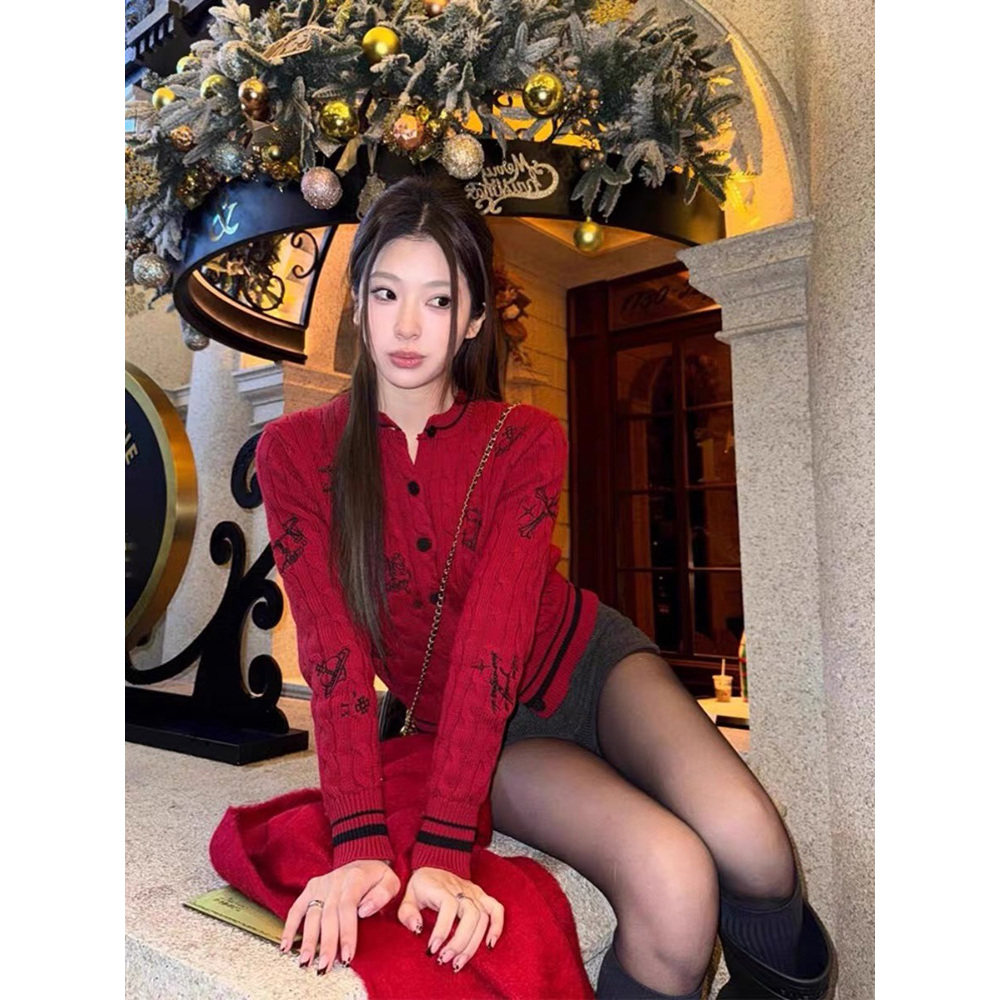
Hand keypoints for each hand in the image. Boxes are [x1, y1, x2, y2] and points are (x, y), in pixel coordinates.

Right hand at [279, 859, 400, 972]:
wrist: (365, 859)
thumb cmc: (378, 877)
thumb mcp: (391, 881)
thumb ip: (382, 894)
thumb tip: (364, 911)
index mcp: (355, 878)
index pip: (348, 908)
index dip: (346, 933)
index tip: (347, 956)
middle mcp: (335, 880)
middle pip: (328, 915)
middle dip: (326, 943)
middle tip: (324, 966)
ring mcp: (321, 885)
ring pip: (312, 914)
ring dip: (308, 940)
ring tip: (305, 961)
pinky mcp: (311, 888)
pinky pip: (297, 908)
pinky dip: (290, 927)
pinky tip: (286, 946)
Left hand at [396, 866, 504, 972]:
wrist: (436, 864)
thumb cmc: (422, 885)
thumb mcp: (407, 896)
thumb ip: (407, 913)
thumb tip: (417, 929)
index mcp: (442, 888)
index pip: (448, 907)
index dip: (442, 930)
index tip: (432, 950)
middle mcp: (461, 890)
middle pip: (470, 915)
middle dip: (459, 942)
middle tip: (445, 960)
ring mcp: (474, 893)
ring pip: (483, 917)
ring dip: (474, 943)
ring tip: (459, 962)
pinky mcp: (482, 897)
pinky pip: (496, 909)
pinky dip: (497, 926)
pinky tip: (489, 945)